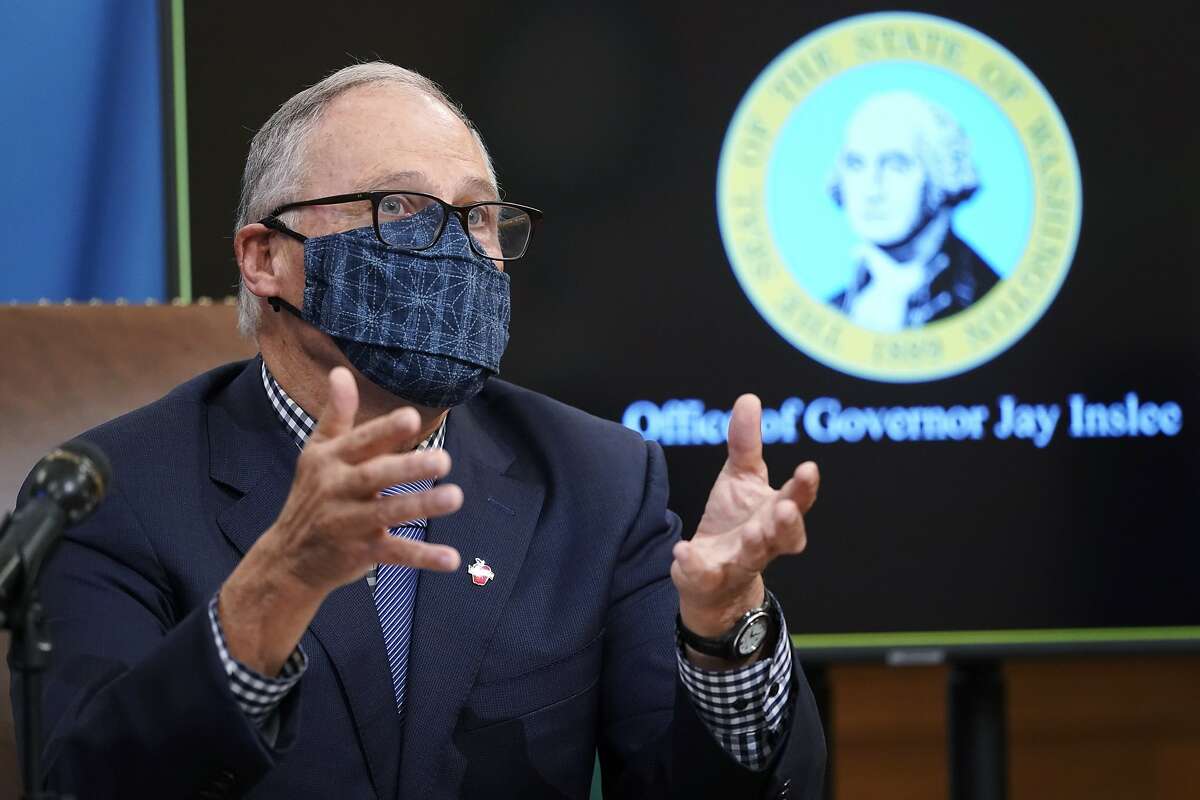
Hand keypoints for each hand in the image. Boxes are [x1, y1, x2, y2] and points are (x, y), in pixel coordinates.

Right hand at [219, 366, 462, 673]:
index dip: (385, 431)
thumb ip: (336, 415)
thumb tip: (340, 371)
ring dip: (422, 505)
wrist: (288, 558)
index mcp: (331, 460)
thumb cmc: (312, 496)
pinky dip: (423, 557)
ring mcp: (348, 523)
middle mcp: (337, 489)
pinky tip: (451, 559)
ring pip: (387, 512)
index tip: (412, 418)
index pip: (360, 442)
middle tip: (444, 459)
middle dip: (408, 467)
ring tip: (455, 497)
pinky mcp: (360, 553)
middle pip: (375, 476)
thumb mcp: (318, 453)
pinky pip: (394, 553)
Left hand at [671, 394, 817, 661]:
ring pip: (754, 558)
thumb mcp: (739, 477)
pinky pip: (704, 576)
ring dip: (756, 545)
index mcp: (776, 514)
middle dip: (788, 523)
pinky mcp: (709, 580)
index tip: (808, 467)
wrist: (713, 580)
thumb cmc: (734, 521)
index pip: (798, 499)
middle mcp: (766, 542)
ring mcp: (739, 564)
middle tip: (786, 509)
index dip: (805, 486)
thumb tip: (749, 398)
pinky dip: (695, 566)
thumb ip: (745, 443)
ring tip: (754, 533)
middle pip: (786, 535)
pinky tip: (683, 551)